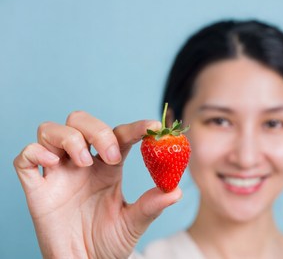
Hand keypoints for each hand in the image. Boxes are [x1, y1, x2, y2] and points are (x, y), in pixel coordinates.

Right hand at [14, 111, 181, 258]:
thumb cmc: (109, 242)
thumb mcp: (133, 223)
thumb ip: (151, 205)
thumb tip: (176, 191)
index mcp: (108, 167)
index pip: (119, 135)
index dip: (135, 127)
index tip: (153, 126)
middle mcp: (82, 164)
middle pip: (81, 121)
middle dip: (97, 130)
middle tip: (110, 156)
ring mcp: (58, 173)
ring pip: (51, 130)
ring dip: (69, 138)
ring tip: (84, 162)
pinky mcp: (37, 188)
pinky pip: (25, 158)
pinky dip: (34, 152)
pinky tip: (51, 164)